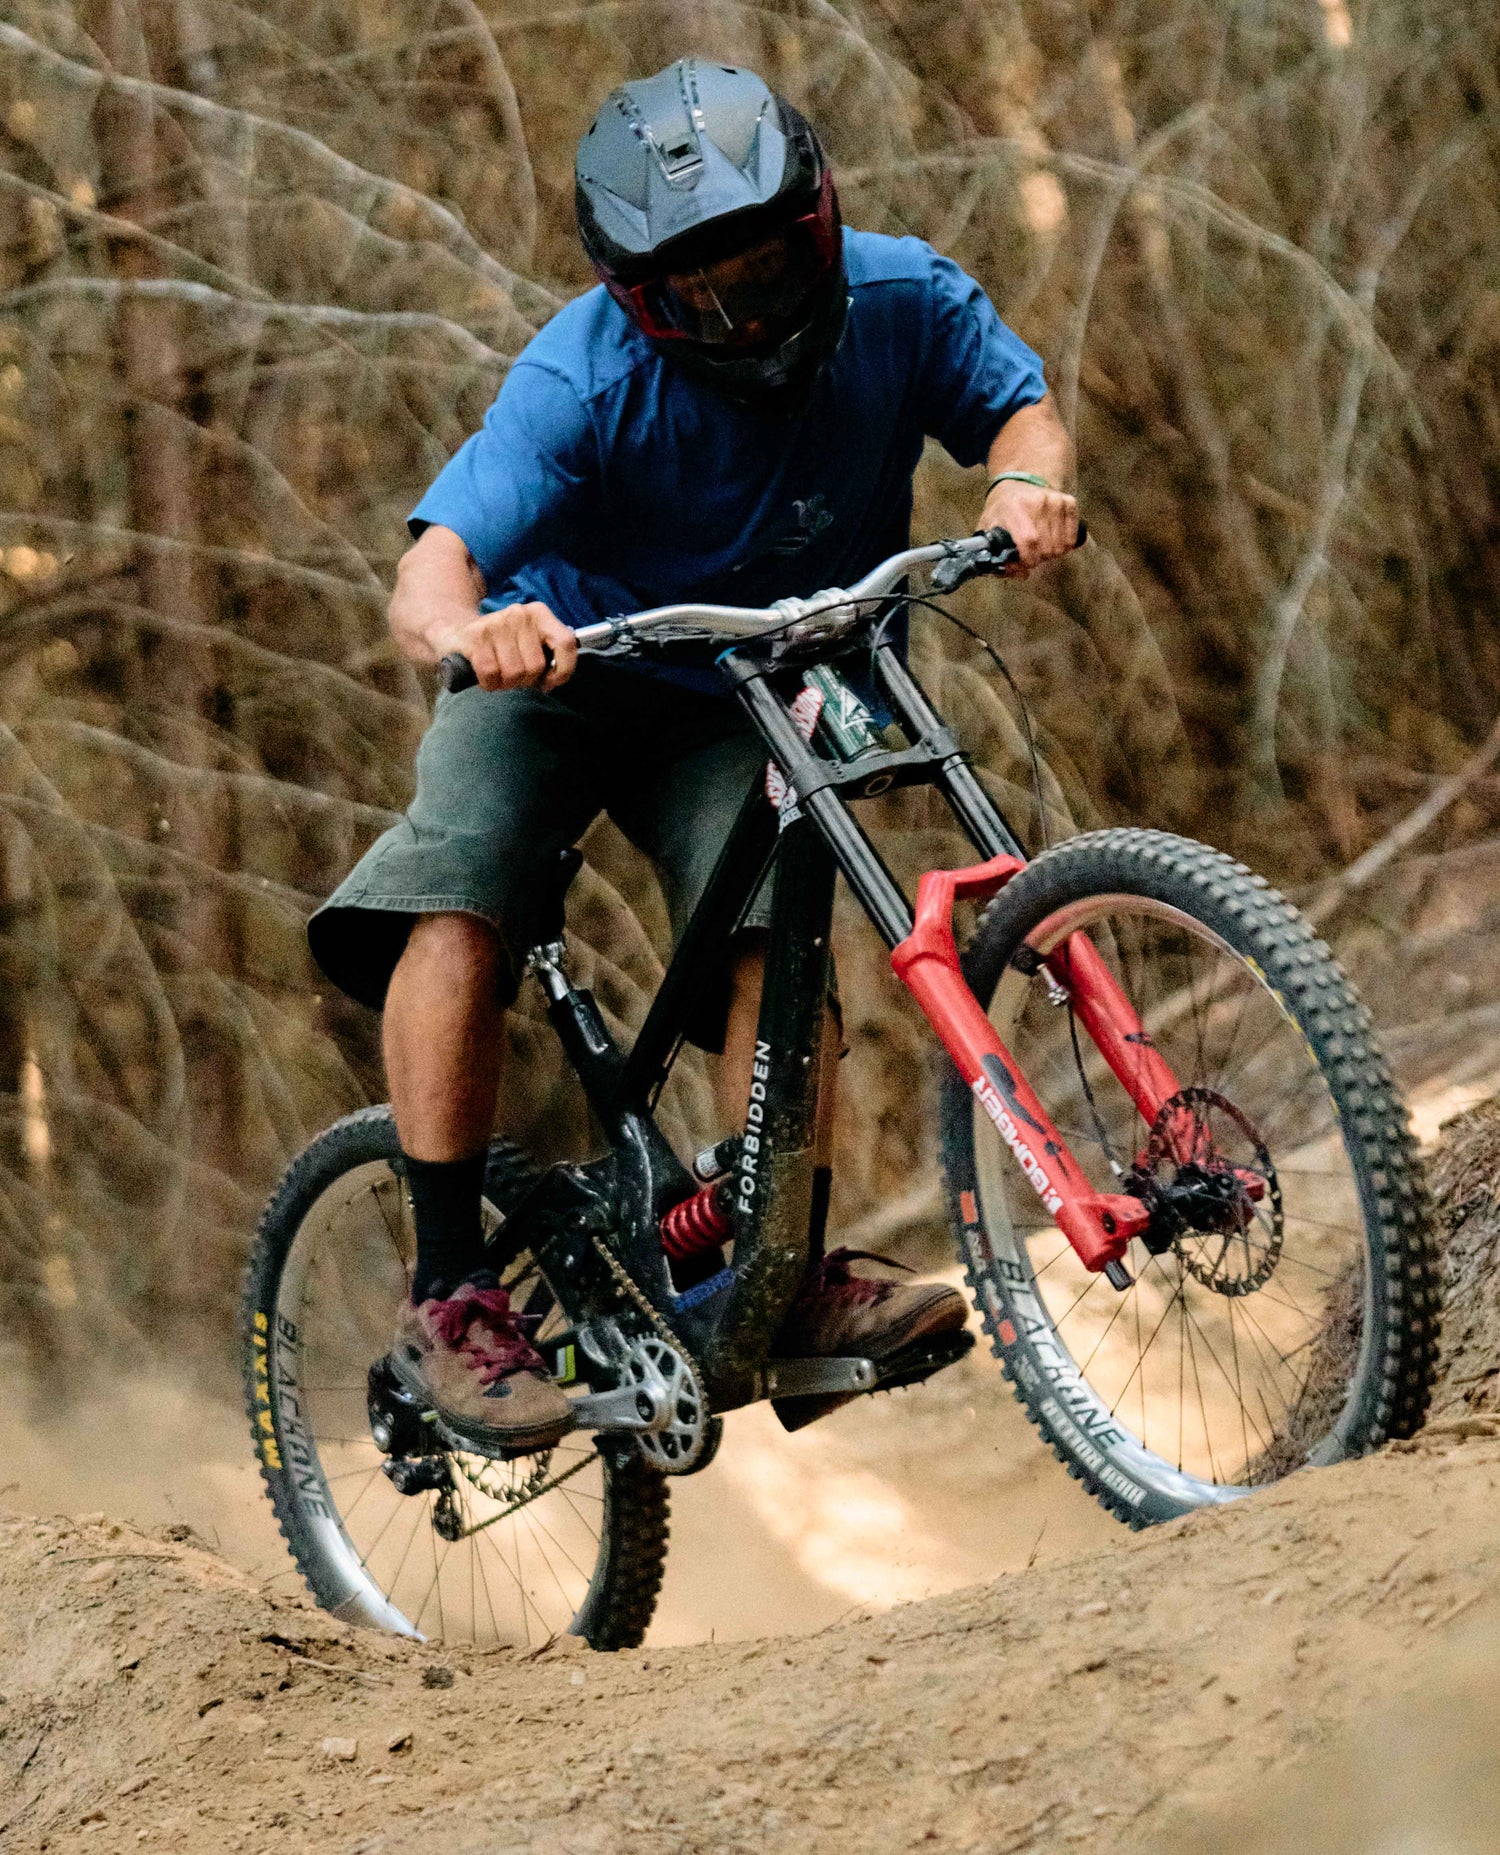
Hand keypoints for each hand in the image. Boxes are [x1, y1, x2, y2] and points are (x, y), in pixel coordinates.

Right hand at [446, 602, 577, 691]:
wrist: (456, 632)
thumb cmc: (500, 646)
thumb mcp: (529, 643)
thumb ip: (549, 655)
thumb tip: (555, 678)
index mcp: (538, 614)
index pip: (566, 643)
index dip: (563, 671)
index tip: (549, 682)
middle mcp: (519, 614)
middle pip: (536, 666)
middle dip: (524, 680)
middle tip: (512, 675)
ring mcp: (496, 624)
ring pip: (514, 673)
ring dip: (505, 683)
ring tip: (498, 674)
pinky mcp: (475, 637)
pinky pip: (491, 674)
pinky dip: (488, 683)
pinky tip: (485, 676)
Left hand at [977, 480, 1079, 577]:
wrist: (1017, 484)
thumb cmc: (1002, 511)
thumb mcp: (988, 529)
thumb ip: (996, 555)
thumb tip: (1022, 573)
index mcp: (1014, 506)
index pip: (1029, 540)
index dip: (1028, 559)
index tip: (1025, 563)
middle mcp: (1037, 500)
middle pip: (1046, 546)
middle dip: (1038, 558)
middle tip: (1031, 554)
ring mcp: (1055, 500)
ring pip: (1060, 545)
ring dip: (1051, 553)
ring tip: (1041, 547)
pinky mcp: (1069, 502)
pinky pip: (1072, 538)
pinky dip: (1063, 545)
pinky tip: (1053, 540)